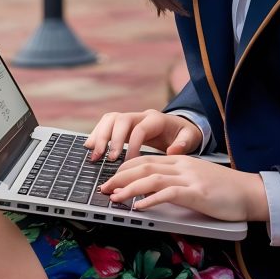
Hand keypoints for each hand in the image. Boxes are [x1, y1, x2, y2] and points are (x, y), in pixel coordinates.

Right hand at [84, 109, 202, 161]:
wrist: (179, 127)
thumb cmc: (184, 134)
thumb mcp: (190, 138)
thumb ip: (184, 144)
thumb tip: (172, 150)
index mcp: (156, 119)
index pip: (140, 129)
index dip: (132, 145)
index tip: (128, 163)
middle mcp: (141, 115)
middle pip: (120, 119)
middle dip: (112, 139)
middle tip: (109, 158)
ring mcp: (131, 118)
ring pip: (110, 119)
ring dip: (100, 136)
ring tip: (94, 154)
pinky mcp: (123, 125)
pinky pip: (106, 124)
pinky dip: (96, 134)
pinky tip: (89, 147)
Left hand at [101, 153, 267, 223]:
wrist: (250, 192)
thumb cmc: (225, 190)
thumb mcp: (196, 179)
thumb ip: (176, 180)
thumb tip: (152, 191)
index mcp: (181, 160)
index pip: (146, 159)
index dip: (125, 168)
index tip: (111, 179)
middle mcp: (182, 165)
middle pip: (143, 165)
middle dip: (120, 177)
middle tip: (104, 188)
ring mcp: (189, 178)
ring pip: (151, 178)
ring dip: (129, 188)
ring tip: (114, 198)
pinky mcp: (197, 193)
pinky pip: (168, 194)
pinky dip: (149, 200)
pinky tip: (138, 207)